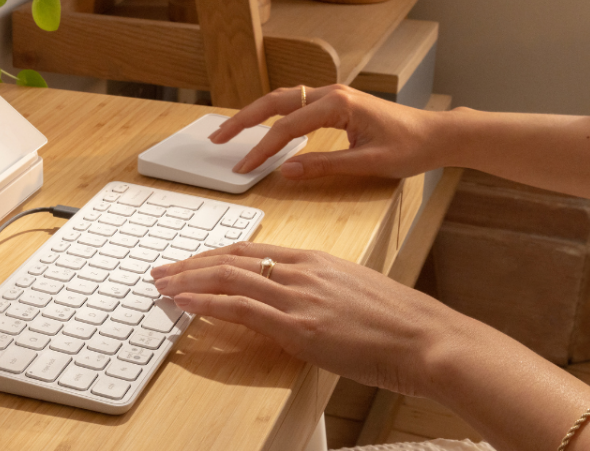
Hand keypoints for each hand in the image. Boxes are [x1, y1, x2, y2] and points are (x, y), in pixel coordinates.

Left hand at [150, 241, 473, 397]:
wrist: (428, 339)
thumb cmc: (400, 323)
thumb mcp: (353, 292)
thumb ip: (319, 291)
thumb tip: (297, 303)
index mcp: (314, 259)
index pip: (250, 250)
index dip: (213, 256)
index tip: (191, 262)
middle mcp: (301, 270)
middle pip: (230, 259)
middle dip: (190, 264)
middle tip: (161, 270)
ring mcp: (298, 296)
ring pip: (226, 277)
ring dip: (186, 280)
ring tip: (161, 285)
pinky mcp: (297, 325)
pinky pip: (239, 307)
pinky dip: (204, 303)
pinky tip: (184, 304)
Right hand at [210, 84, 439, 179]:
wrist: (438, 134)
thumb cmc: (411, 147)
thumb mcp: (368, 163)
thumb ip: (324, 166)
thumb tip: (286, 171)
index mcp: (337, 104)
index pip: (286, 128)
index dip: (261, 150)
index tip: (243, 168)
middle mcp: (331, 93)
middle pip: (274, 103)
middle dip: (243, 120)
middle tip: (218, 138)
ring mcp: (332, 95)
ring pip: (282, 100)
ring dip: (255, 114)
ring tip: (230, 131)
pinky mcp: (336, 103)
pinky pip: (295, 105)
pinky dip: (273, 115)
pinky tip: (262, 128)